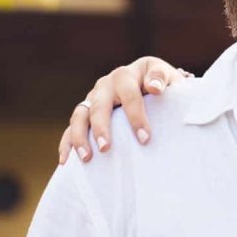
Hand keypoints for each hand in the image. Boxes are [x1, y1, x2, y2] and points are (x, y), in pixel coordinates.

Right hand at [57, 56, 188, 163]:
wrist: (154, 86)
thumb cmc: (165, 87)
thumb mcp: (170, 79)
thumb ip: (163, 79)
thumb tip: (154, 88)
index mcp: (128, 74)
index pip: (130, 94)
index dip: (136, 116)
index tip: (145, 138)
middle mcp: (107, 83)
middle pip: (100, 104)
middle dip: (102, 127)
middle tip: (107, 148)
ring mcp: (94, 97)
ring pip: (80, 115)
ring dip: (80, 136)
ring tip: (86, 158)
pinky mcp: (86, 111)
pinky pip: (71, 127)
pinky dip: (67, 143)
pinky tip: (66, 162)